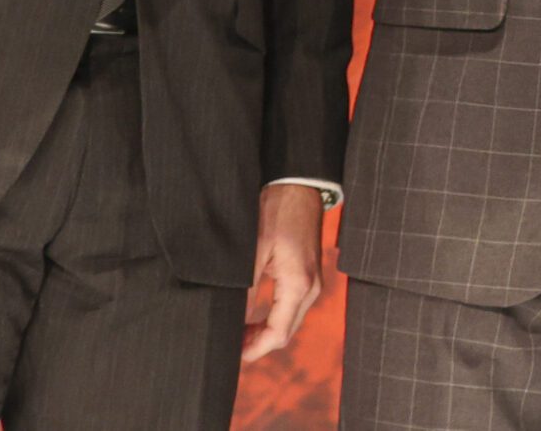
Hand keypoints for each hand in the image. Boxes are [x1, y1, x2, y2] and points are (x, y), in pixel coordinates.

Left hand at [242, 184, 327, 362]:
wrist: (298, 186)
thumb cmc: (277, 212)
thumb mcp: (254, 251)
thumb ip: (246, 289)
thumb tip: (234, 319)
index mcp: (298, 284)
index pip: (278, 334)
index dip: (254, 350)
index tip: (232, 354)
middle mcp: (311, 288)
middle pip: (285, 333)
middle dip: (258, 344)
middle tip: (229, 345)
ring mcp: (312, 281)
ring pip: (289, 322)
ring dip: (264, 332)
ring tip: (236, 333)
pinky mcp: (308, 275)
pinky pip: (291, 308)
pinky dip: (273, 318)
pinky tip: (253, 317)